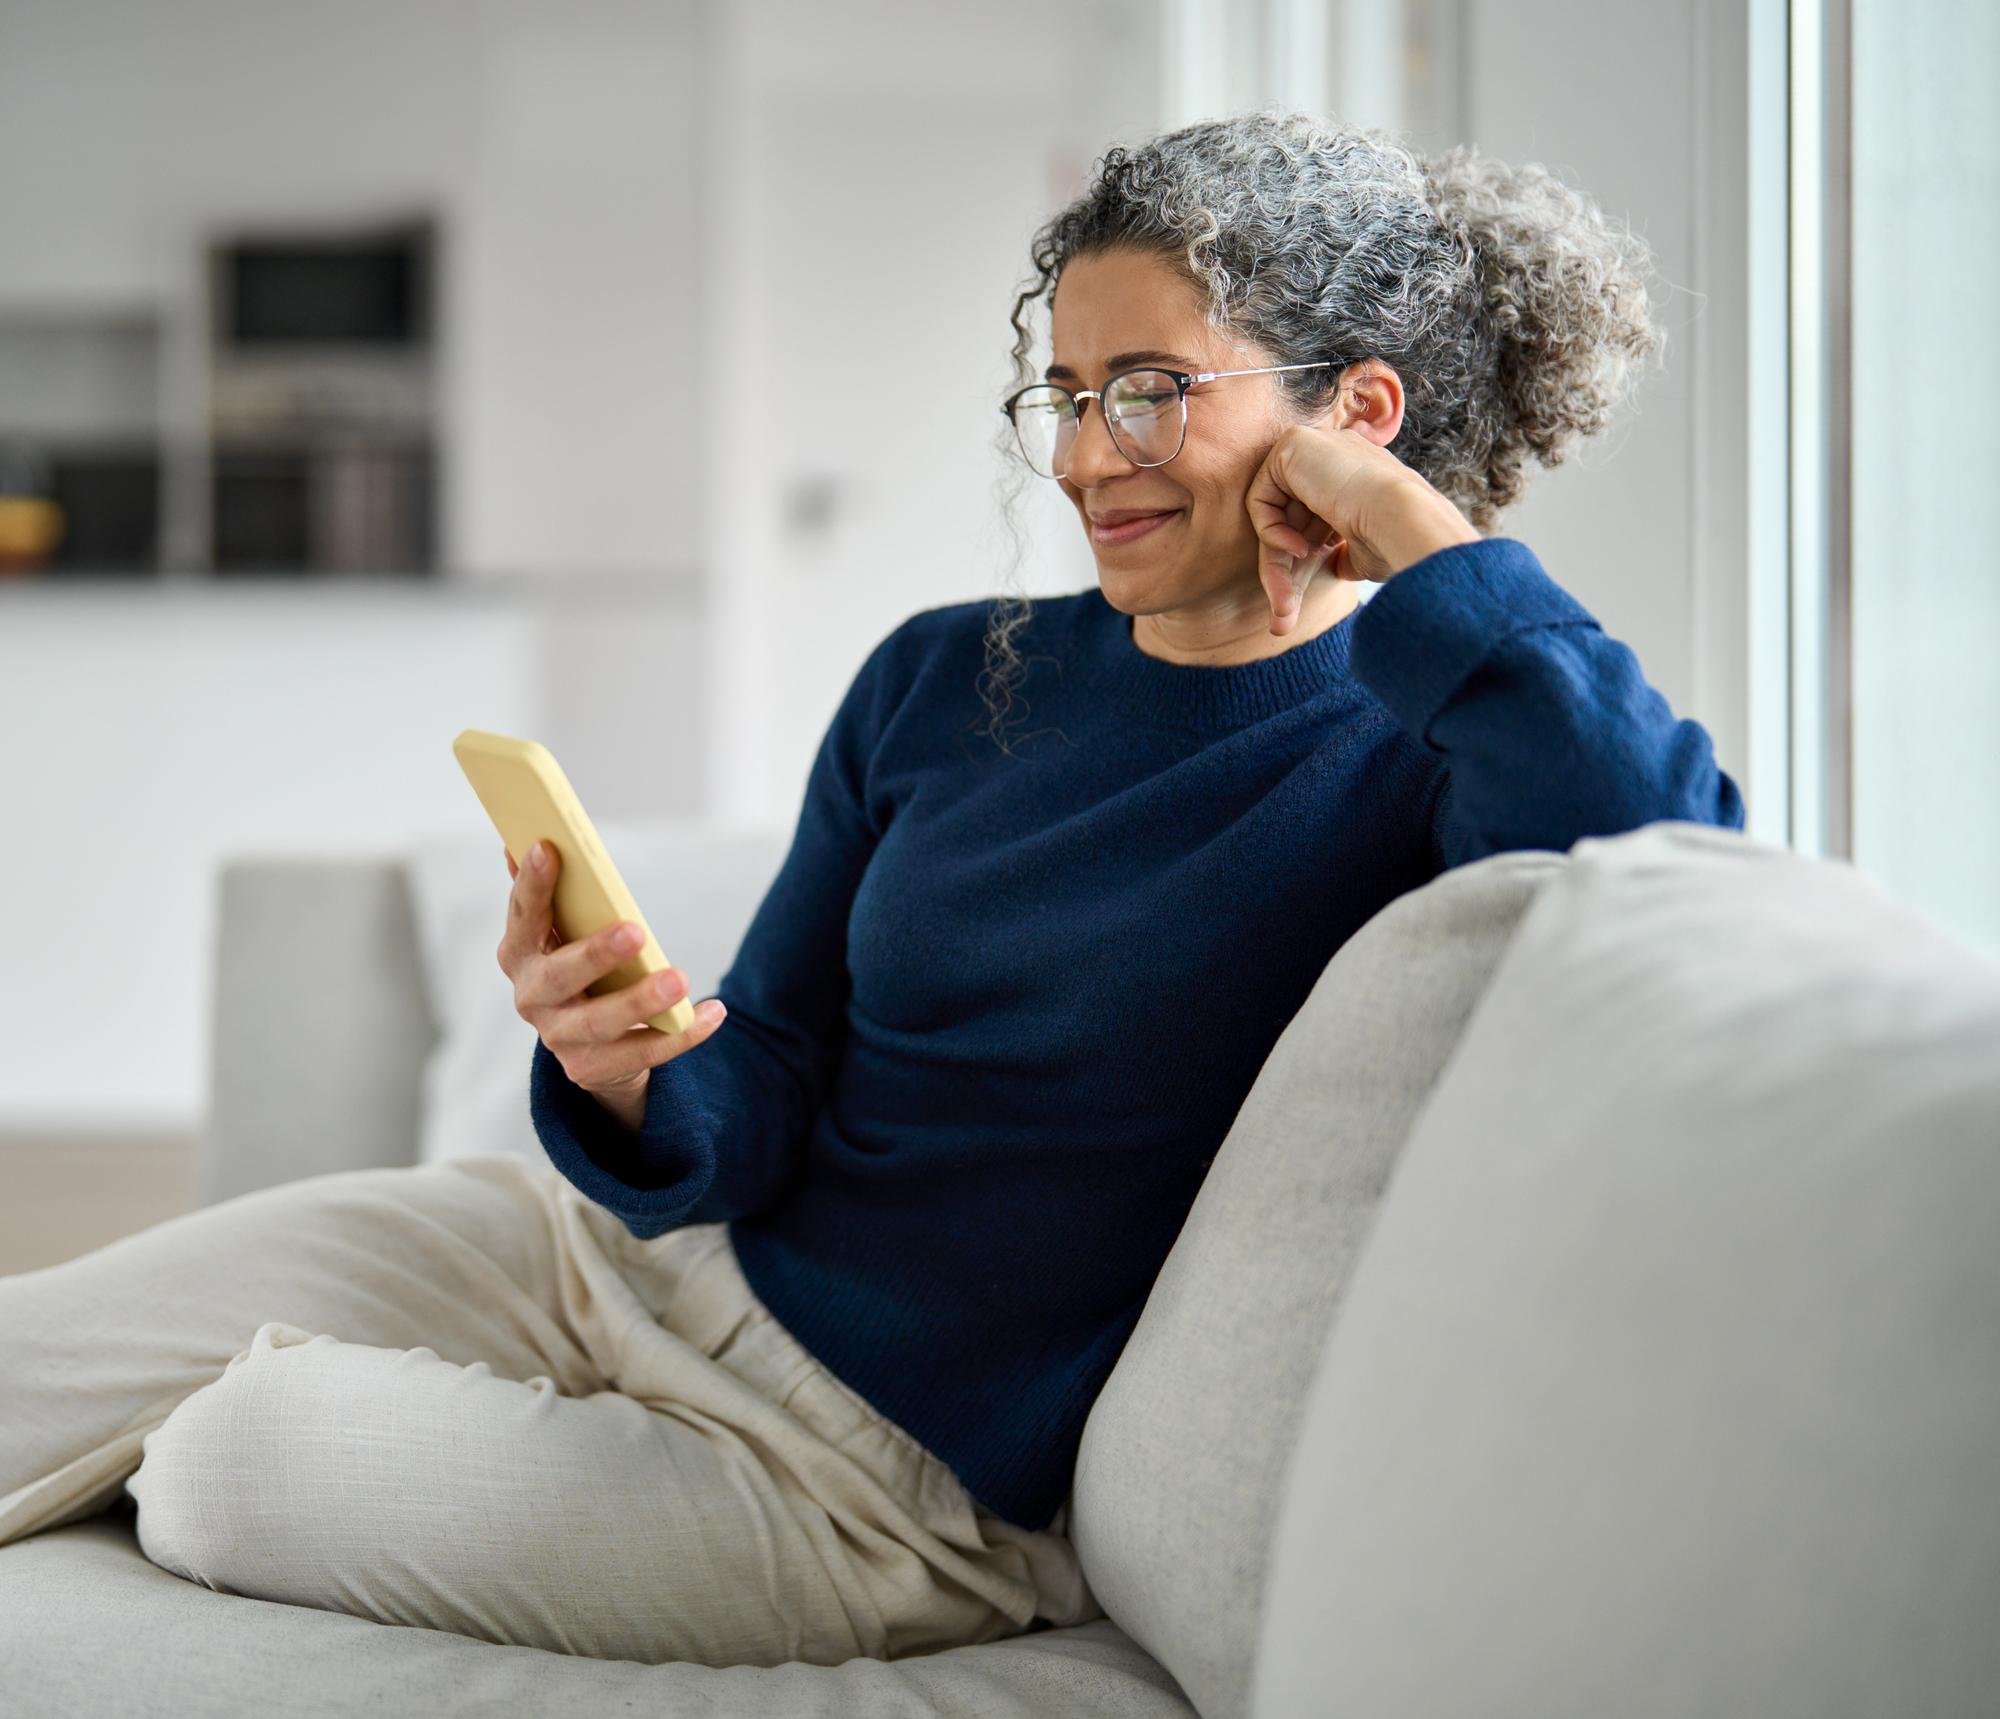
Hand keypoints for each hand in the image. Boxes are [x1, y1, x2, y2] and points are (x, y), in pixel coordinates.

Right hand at [498, 841, 725, 1120]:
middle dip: (595, 953)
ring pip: (601, 1022)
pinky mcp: (591, 1069)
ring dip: (641, 1001)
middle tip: (635, 930)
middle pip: (560, 977)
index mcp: (519, 954)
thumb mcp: (563, 931)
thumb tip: (523, 840)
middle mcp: (532, 998)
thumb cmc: (578, 966)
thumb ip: (548, 894)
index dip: (531, 884)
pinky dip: (682, 1033)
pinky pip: (644, 1052)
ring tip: (680, 978)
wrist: (590, 1043)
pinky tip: (713, 1012)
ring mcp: (560, 1038)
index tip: (549, 847)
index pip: (523, 917)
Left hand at [1245, 423, 1480, 630]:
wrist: (1406, 519)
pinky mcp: (1294, 445)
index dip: (1304, 566)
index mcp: (1355, 479)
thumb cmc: (1394, 542)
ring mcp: (1315, 448)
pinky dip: (1271, 531)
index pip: (1313, 524)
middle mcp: (1334, 459)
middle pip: (1290, 524)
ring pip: (1273, 517)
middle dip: (1281, 575)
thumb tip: (1337, 567)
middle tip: (1281, 623)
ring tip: (1284, 607)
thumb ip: (1343, 553)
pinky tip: (1297, 549)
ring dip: (1274, 566)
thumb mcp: (1364, 553)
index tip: (1294, 609)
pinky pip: (1261, 497)